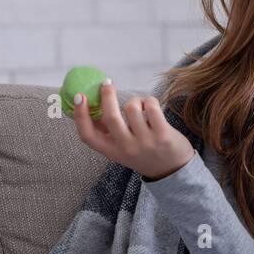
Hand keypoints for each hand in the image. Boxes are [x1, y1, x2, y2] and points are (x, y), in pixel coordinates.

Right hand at [72, 80, 193, 180]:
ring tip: (141, 106)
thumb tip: (88, 105)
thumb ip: (107, 131)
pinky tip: (151, 107)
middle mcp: (126, 148)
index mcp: (111, 152)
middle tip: (108, 83)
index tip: (80, 96)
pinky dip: (149, 101)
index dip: (80, 115)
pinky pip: (151, 105)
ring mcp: (145, 142)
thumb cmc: (144, 153)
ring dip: (135, 100)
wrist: (173, 170)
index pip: (88, 135)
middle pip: (110, 117)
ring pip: (132, 107)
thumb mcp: (121, 148)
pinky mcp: (163, 134)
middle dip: (107, 95)